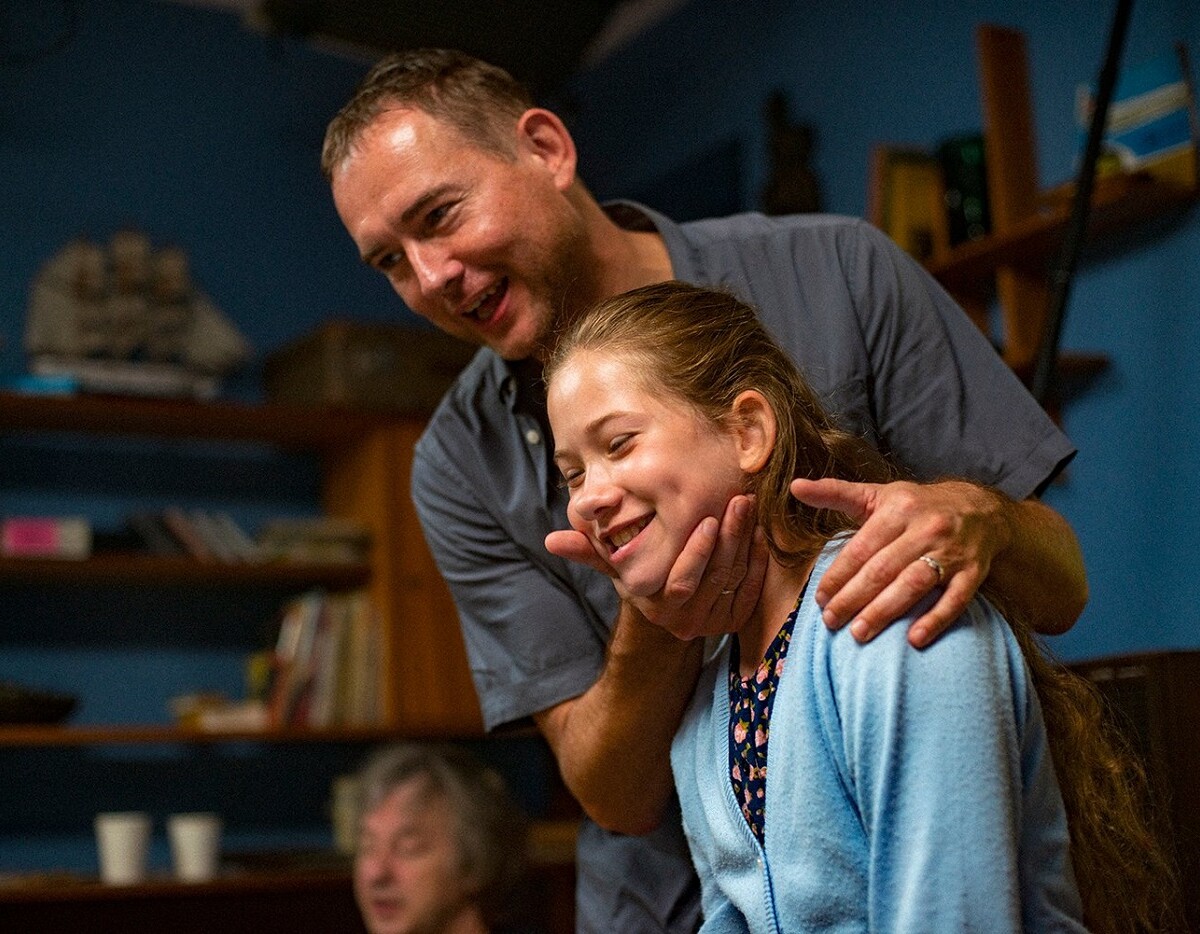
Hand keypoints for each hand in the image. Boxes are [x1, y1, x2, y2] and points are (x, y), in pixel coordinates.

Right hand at [545, 494, 768, 640]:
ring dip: (745, 542)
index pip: (681, 582)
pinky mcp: (735, 619)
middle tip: (738, 501)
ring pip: (735, 580)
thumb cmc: (640, 572)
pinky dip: (758, 560)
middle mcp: (685, 622)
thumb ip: (588, 551)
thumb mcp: (615, 562)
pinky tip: (759, 532)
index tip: (707, 519)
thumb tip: (551, 540)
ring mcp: (713, 623)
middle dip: (729, 537)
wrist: (668, 604)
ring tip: (748, 507)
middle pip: (714, 578)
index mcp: (656, 606)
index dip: (697, 553)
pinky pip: (751, 589)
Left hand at [790, 477, 1009, 647]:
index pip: (861, 548)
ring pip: (914, 584)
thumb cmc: (916, 506)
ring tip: (859, 633)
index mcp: (898, 509)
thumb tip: (794, 487)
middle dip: (854, 598)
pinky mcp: (974, 572)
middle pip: (883, 569)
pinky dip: (935, 619)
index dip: (838, 575)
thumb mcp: (877, 495)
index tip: (819, 599)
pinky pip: (955, 599)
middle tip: (831, 622)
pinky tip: (914, 640)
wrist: (981, 509)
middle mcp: (925, 528)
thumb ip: (835, 493)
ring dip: (885, 611)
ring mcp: (952, 551)